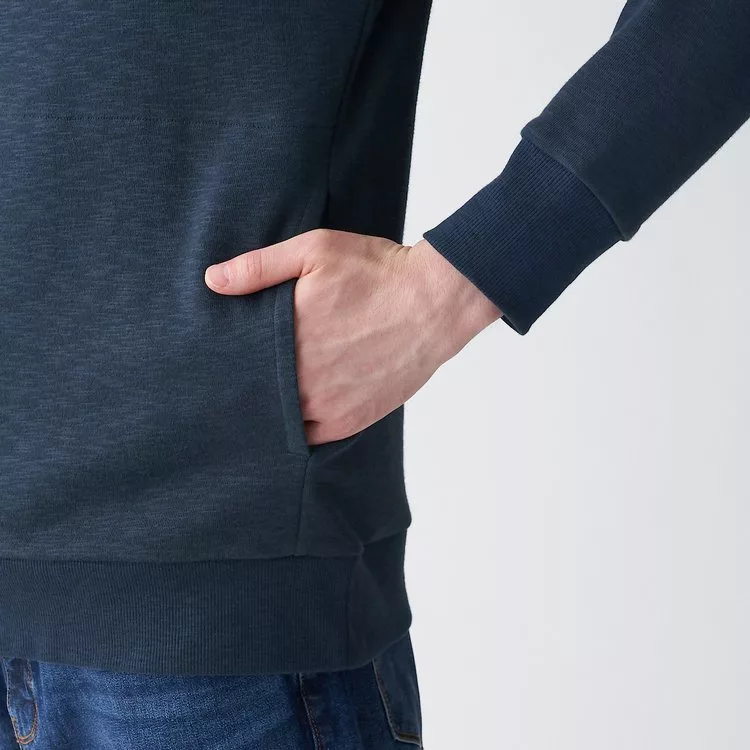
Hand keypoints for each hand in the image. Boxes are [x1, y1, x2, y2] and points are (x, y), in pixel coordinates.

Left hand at [205, 229, 501, 444]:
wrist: (435, 303)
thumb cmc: (379, 273)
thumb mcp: (316, 251)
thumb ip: (259, 267)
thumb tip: (212, 281)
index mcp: (288, 338)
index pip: (239, 363)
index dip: (228, 363)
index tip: (218, 360)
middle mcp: (304, 379)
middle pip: (256, 395)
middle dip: (246, 388)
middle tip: (232, 384)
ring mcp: (329, 405)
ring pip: (280, 420)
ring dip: (271, 410)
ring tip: (262, 398)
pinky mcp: (352, 420)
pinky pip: (311, 436)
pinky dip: (299, 427)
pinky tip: (295, 411)